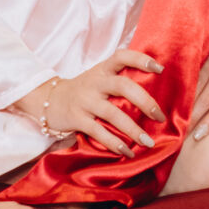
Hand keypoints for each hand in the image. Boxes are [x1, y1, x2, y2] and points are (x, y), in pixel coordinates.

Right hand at [8, 48, 163, 156]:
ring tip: (148, 142)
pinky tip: (128, 152)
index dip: (141, 60)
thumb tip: (156, 92)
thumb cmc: (84, 90)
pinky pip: (98, 131)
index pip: (122, 56)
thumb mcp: (99, 77)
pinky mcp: (76, 118)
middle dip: (145, 101)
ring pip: (112, 113)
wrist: (48, 100)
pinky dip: (114, 143)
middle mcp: (95, 82)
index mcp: (103, 70)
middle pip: (123, 86)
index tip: (160, 69)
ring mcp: (85, 100)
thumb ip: (120, 79)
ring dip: (133, 129)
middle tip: (160, 116)